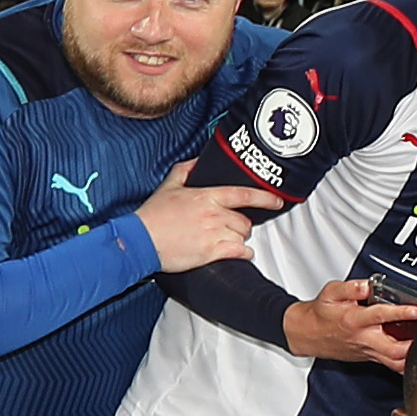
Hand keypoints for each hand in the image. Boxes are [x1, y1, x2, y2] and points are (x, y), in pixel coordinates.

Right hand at [135, 177, 281, 272]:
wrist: (139, 241)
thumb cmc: (152, 216)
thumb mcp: (168, 186)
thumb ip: (185, 170)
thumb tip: (197, 161)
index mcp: (205, 196)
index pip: (243, 194)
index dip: (265, 197)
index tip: (277, 201)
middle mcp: (213, 213)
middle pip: (245, 220)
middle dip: (240, 226)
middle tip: (225, 229)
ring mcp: (214, 233)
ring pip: (243, 236)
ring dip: (238, 240)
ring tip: (221, 241)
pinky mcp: (212, 252)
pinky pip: (241, 252)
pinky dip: (242, 254)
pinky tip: (232, 253)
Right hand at [283, 277, 416, 367]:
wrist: (308, 334)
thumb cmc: (322, 313)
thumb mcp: (331, 293)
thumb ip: (350, 287)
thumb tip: (368, 285)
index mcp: (354, 320)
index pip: (380, 316)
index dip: (400, 312)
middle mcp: (363, 339)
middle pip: (393, 350)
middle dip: (414, 345)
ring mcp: (368, 351)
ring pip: (395, 362)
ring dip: (414, 356)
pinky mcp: (371, 358)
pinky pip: (392, 365)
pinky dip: (407, 363)